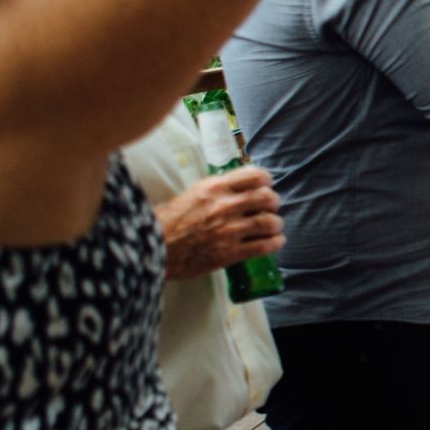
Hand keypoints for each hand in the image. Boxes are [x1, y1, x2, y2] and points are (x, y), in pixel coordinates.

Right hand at [155, 166, 284, 279]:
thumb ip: (218, 189)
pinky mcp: (229, 253)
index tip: (266, 186)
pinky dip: (275, 243)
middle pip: (267, 198)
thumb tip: (242, 185)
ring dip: (276, 224)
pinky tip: (275, 242)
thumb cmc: (169, 221)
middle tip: (271, 208)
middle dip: (273, 203)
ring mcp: (229, 230)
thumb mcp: (193, 193)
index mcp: (215, 187)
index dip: (266, 181)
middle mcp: (225, 206)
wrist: (153, 248)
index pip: (255, 176)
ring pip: (270, 222)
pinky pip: (264, 246)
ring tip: (273, 227)